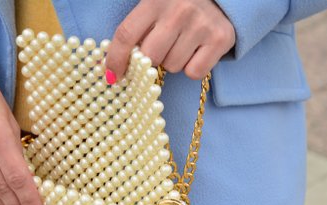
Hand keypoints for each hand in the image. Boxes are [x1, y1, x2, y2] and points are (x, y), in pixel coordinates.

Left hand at [105, 0, 234, 80]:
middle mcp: (180, 10)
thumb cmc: (178, 6)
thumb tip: (106, 70)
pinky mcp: (220, 39)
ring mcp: (202, 25)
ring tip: (182, 44)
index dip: (115, 59)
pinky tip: (196, 51)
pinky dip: (193, 68)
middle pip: (150, 56)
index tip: (112, 76)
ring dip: (173, 62)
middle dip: (151, 59)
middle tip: (160, 48)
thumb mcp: (153, 7)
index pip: (126, 35)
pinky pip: (194, 73)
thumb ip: (132, 31)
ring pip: (172, 67)